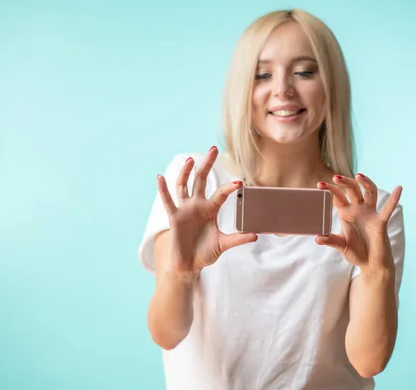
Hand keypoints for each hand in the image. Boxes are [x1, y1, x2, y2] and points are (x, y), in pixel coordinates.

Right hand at [156, 146, 257, 272]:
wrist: (189, 266)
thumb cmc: (205, 253)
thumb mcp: (223, 244)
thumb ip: (237, 238)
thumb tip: (255, 235)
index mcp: (210, 209)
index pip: (221, 194)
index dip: (229, 188)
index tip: (240, 182)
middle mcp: (197, 205)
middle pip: (202, 180)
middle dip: (207, 165)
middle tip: (213, 150)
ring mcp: (185, 210)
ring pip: (184, 186)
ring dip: (186, 172)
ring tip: (190, 160)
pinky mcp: (174, 217)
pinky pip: (168, 201)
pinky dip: (163, 189)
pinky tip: (160, 177)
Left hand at [315, 174, 401, 272]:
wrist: (370, 264)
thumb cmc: (356, 252)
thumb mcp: (341, 245)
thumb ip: (330, 240)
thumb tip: (317, 238)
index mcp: (346, 213)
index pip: (338, 197)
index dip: (330, 190)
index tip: (320, 185)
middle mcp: (358, 210)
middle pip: (353, 190)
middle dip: (345, 182)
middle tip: (336, 177)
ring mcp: (370, 214)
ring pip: (370, 192)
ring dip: (365, 183)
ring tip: (358, 176)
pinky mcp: (380, 222)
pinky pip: (388, 209)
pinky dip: (394, 199)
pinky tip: (398, 189)